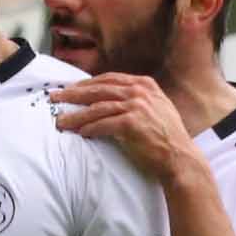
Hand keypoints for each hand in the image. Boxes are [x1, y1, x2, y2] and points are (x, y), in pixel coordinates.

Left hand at [50, 73, 193, 184]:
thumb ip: (136, 100)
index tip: (71, 89)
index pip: (109, 79)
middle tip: (55, 98)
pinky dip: (89, 128)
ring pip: (97, 107)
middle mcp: (140, 91)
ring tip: (61, 121)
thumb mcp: (156, 108)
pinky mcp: (132, 123)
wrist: (180, 157)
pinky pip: (103, 124)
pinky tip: (80, 133)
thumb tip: (110, 100)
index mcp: (145, 84)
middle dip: (74, 94)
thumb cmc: (166, 137)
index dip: (86, 83)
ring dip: (76, 115)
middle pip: (98, 89)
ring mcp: (136, 106)